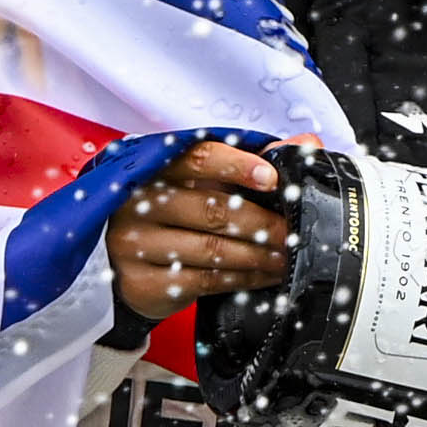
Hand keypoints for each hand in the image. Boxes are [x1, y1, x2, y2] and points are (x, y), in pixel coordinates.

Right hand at [107, 140, 297, 319]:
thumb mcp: (200, 181)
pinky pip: (205, 281)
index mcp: (153, 168)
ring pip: (212, 250)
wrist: (121, 264)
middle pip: (212, 210)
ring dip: (258, 255)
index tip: (271, 178)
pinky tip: (264, 275)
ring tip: (284, 256)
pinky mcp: (144, 283)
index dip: (237, 166)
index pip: (196, 158)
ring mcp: (135, 245)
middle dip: (262, 223)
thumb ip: (252, 159)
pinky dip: (243, 279)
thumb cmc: (170, 214)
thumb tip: (305, 143)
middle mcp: (138, 204)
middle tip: (291, 232)